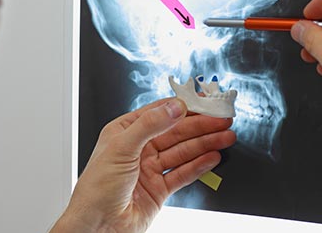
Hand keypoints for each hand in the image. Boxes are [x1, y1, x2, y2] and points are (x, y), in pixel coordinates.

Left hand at [51, 98, 235, 232]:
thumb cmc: (96, 189)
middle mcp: (138, 148)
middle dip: (201, 125)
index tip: (205, 101)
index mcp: (125, 131)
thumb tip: (174, 107)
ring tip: (225, 137)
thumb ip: (150, 125)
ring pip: (183, 151)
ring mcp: (150, 168)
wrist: (97, 227)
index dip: (184, 106)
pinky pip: (183, 173)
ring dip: (205, 143)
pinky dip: (200, 165)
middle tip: (222, 119)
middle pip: (176, 132)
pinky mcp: (159, 188)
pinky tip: (213, 157)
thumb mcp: (121, 148)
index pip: (160, 112)